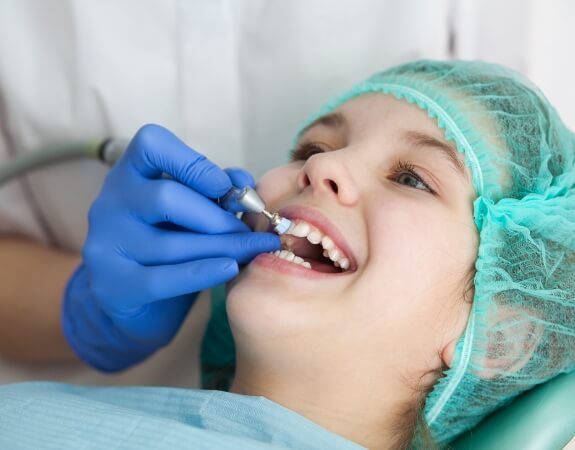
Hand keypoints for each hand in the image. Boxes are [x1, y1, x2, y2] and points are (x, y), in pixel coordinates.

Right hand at [62, 124, 279, 370]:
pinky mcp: (113, 285)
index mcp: (131, 173)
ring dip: (221, 248)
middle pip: (165, 198)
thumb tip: (244, 182)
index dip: (193, 162)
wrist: (133, 297)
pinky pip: (162, 279)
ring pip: (169, 244)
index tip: (224, 186)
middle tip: (247, 231)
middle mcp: (111, 203)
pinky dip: (202, 273)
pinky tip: (230, 269)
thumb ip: (216, 190)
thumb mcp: (190, 208)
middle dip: (216, 217)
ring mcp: (107, 244)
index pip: (151, 144)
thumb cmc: (169, 240)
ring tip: (252, 250)